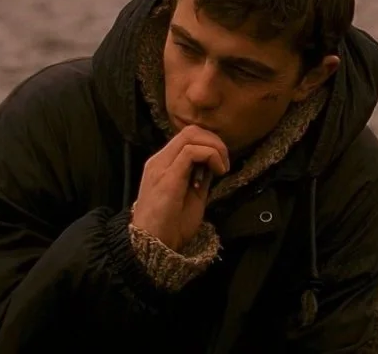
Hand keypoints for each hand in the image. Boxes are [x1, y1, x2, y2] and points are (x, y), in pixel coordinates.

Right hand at [131, 125, 228, 251]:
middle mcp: (159, 160)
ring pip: (191, 135)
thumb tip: (214, 162)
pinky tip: (218, 172)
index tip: (222, 164)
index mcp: (163, 164)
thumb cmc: (172, 226)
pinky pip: (191, 152)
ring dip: (214, 147)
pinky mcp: (167, 177)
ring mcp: (161, 167)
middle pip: (190, 131)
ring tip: (222, 167)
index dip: (210, 143)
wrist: (152, 247)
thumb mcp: (192, 196)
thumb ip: (200, 177)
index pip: (187, 137)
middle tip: (225, 163)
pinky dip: (210, 156)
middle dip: (215, 141)